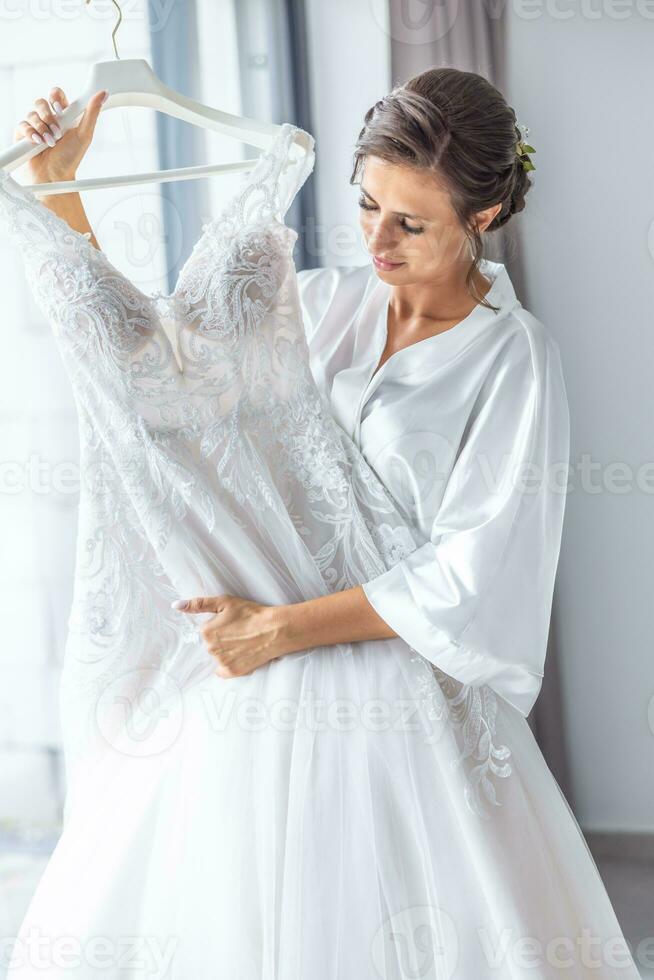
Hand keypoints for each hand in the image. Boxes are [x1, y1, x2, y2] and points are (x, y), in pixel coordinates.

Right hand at [14, 86, 106, 183]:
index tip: (61, 110)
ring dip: (42, 128)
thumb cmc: (70, 159)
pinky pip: (22, 125)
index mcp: (63, 116)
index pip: (56, 95)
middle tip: (57, 131)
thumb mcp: (85, 135)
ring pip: (32, 113)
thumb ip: (92, 113)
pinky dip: (31, 133)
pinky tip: (38, 142)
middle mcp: (48, 119)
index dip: (56, 98)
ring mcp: (35, 127)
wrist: (55, 177)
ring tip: (50, 142)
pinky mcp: (23, 135)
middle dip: (49, 116)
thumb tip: (103, 94)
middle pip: (41, 102)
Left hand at [172, 594, 291, 677]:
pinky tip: (241, 655)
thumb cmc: (251, 613)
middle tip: (239, 632)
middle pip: (211, 644)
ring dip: (227, 651)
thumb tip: (176, 606)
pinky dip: (229, 664)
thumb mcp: (225, 602)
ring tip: (244, 642)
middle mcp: (210, 649)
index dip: (220, 625)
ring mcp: (221, 662)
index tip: (232, 623)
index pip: (206, 630)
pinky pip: (222, 670)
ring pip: (218, 656)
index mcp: (206, 632)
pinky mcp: (232, 672)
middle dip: (222, 638)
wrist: (274, 629)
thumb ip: (199, 604)